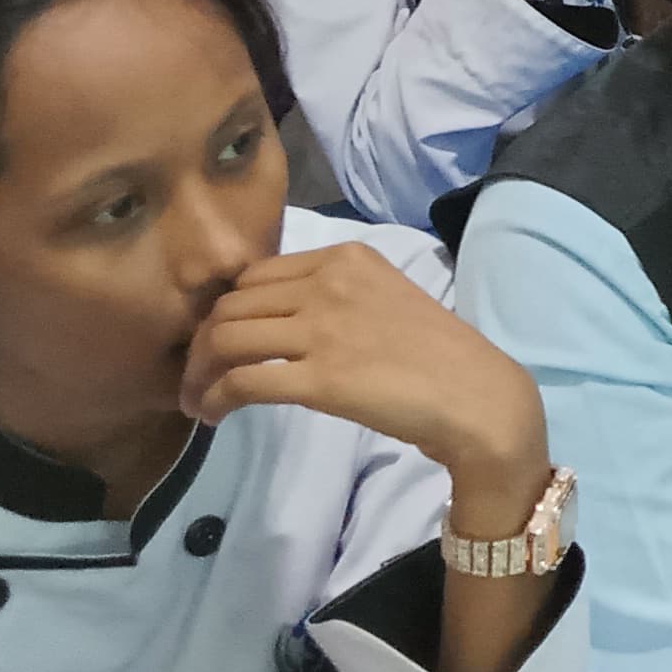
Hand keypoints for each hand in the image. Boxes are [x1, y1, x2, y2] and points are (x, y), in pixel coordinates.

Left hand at [182, 244, 550, 523]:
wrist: (473, 394)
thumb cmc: (435, 352)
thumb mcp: (383, 297)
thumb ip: (334, 295)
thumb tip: (273, 318)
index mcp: (346, 257)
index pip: (254, 275)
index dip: (225, 311)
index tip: (218, 342)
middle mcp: (329, 282)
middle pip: (231, 306)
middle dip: (202, 344)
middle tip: (197, 378)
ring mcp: (323, 328)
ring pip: (225, 340)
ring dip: (199, 374)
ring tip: (198, 400)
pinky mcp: (320, 377)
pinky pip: (242, 381)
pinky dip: (215, 399)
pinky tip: (213, 415)